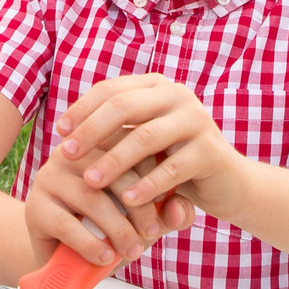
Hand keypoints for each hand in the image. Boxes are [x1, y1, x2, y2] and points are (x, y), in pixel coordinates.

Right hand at [23, 137, 196, 270]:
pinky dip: (90, 243)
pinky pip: (66, 224)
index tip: (167, 203)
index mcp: (100, 142)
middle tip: (153, 234)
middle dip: (138, 205)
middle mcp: (73, 152)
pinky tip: (106, 258)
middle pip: (112, 170)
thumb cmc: (107, 229)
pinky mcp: (35, 206)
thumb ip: (167, 214)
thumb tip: (180, 211)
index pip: (131, 146)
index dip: (154, 174)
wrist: (62, 255)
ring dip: (117, 228)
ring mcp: (50, 177)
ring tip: (133, 251)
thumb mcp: (143, 219)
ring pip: (91, 197)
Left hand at [58, 72, 243, 214]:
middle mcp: (177, 95)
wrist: (229, 184)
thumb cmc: (173, 162)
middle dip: (90, 131)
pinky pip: (172, 168)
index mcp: (156, 87)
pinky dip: (147, 185)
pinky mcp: (211, 151)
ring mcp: (196, 120)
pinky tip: (127, 201)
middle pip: (123, 106)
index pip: (111, 90)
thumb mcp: (142, 141)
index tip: (59, 131)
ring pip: (145, 137)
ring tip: (90, 181)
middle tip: (65, 154)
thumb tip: (63, 132)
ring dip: (114, 160)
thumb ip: (115, 130)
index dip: (82, 109)